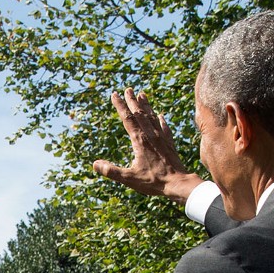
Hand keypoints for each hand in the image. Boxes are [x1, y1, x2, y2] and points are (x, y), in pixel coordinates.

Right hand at [93, 89, 206, 203]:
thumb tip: (95, 164)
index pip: (127, 118)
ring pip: (152, 117)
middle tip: (128, 89)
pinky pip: (164, 128)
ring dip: (146, 106)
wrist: (178, 183)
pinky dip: (161, 120)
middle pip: (140, 114)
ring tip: (142, 94)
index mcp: (139, 141)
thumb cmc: (154, 182)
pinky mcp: (170, 144)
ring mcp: (161, 138)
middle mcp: (151, 135)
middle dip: (132, 101)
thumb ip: (111, 171)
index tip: (114, 94)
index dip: (120, 105)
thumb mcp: (129, 178)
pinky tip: (160, 116)